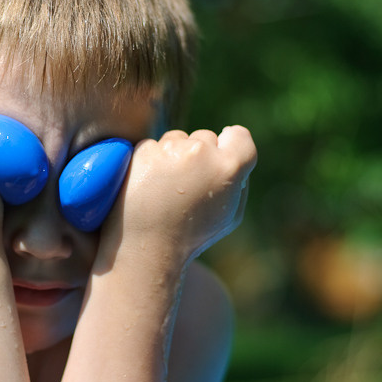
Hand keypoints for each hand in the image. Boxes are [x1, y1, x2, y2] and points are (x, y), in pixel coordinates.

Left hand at [98, 126, 256, 273]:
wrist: (146, 246)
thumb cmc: (190, 235)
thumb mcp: (229, 214)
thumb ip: (237, 179)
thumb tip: (230, 150)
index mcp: (228, 168)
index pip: (239, 135)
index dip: (231, 145)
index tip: (221, 155)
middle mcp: (200, 153)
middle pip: (206, 138)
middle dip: (200, 155)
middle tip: (188, 187)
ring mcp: (169, 150)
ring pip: (177, 139)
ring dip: (174, 155)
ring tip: (166, 189)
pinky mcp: (142, 150)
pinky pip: (153, 145)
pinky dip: (151, 160)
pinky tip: (149, 185)